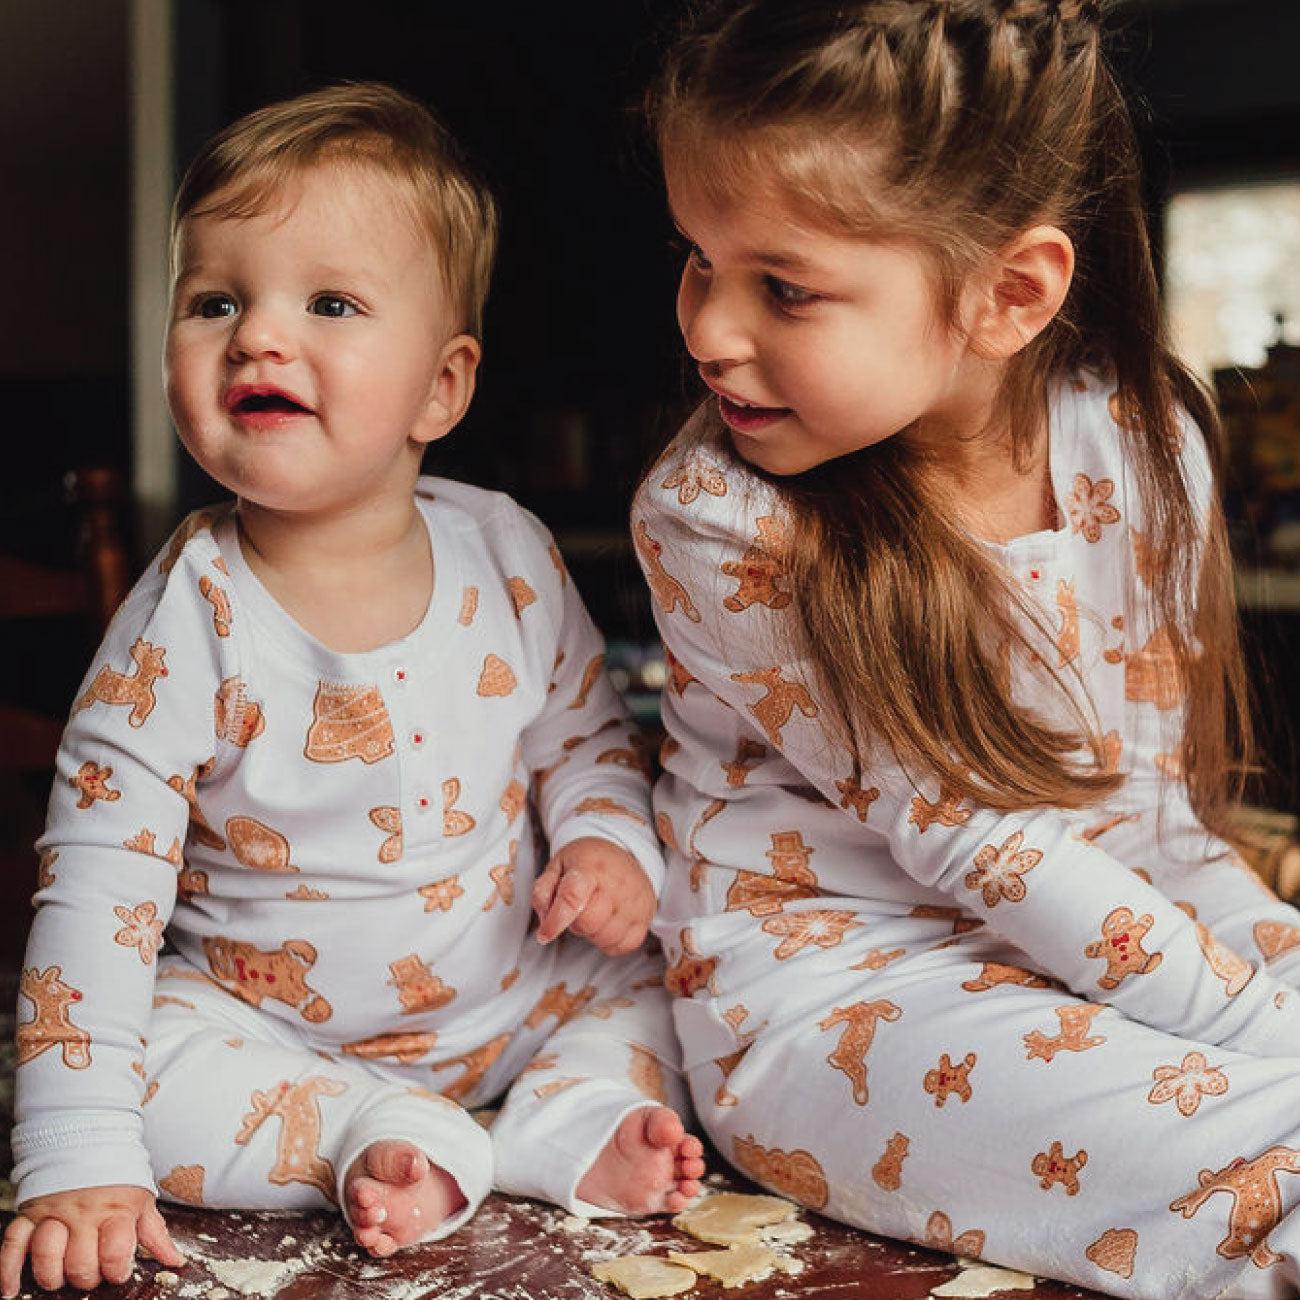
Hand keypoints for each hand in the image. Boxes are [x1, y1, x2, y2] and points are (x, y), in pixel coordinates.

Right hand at [0, 1185, 183, 1296]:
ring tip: (60, 1277)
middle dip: (86, 1277)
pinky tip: (10, 1288)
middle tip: (90, 1273)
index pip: (116, 1253)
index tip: (118, 1271)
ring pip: (46, 1256)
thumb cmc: (119, 1176)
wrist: (90, 1138)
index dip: (117, 1270)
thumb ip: (155, 1234)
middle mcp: (84, 1213)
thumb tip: (176, 1261)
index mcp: (116, 1210)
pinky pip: (13, 1243)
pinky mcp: (30, 1213)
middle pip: (80, 1263)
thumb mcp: (142, 1200)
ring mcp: (55, 1213)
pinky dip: (8, 1269)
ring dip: (52, 1275)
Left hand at [532, 836, 654, 955]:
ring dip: (592, 933)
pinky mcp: (646, 916)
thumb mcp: (558, 865)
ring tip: (595, 912)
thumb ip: (543, 891)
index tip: (544, 934)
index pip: (572, 898)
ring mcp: (635, 902)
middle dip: (575, 923)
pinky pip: (622, 946)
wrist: (624, 850)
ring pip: (605, 938)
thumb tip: (545, 920)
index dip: (556, 921)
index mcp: (590, 868)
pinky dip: (610, 941)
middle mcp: (617, 885)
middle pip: (588, 924)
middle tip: (578, 908)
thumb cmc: (588, 861)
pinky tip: (608, 923)